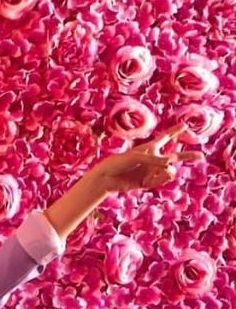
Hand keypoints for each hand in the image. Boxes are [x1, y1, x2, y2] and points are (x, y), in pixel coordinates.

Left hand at [90, 123, 204, 193]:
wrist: (107, 179)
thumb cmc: (119, 162)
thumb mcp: (137, 157)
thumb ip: (155, 160)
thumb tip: (172, 165)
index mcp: (150, 147)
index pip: (165, 137)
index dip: (175, 131)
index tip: (185, 125)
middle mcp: (153, 159)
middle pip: (174, 157)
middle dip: (187, 156)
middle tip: (201, 156)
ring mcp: (151, 171)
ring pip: (169, 171)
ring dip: (168, 171)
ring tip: (163, 170)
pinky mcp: (147, 182)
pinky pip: (161, 180)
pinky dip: (160, 179)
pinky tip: (151, 178)